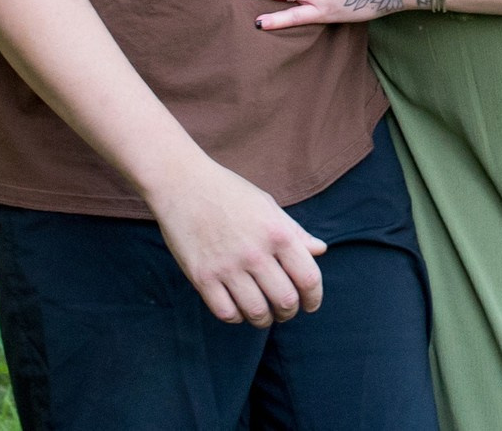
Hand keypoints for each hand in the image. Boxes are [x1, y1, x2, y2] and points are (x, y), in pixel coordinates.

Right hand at [148, 157, 328, 325]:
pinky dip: (237, 317)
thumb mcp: (267, 205)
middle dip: (289, 312)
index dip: (314, 298)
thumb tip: (321, 250)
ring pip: (257, 312)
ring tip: (263, 313)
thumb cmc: (228, 192)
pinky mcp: (202, 277)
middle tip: (284, 310)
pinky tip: (237, 308)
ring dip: (264, 319)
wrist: (181, 182)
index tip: (310, 304)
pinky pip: (226, 313)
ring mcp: (227, 266)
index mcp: (277, 232)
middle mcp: (255, 252)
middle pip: (285, 301)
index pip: (308, 278)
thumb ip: (294, 231)